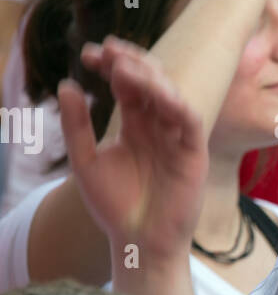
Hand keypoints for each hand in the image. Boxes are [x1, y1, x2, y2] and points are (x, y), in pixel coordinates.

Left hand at [59, 37, 206, 266]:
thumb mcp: (86, 162)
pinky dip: (177, 104)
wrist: (138, 242)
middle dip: (129, 62)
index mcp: (134, 124)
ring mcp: (176, 137)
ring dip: (149, 77)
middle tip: (106, 51)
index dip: (111, 64)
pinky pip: (190, 121)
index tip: (88, 54)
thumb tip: (66, 85)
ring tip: (124, 68)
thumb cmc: (115, 206)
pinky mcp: (193, 153)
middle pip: (150, 80)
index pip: (127, 83)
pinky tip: (158, 94)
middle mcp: (157, 125)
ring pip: (170, 94)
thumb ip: (76, 126)